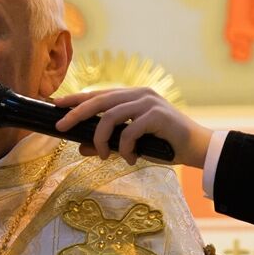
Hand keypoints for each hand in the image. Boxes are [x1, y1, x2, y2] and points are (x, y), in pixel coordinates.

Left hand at [53, 88, 211, 167]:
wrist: (196, 148)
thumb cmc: (164, 145)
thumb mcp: (131, 145)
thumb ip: (108, 144)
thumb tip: (80, 147)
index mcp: (133, 96)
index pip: (99, 95)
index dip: (77, 99)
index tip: (57, 105)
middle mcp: (140, 94)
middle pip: (100, 100)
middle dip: (77, 113)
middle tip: (62, 126)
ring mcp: (149, 103)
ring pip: (111, 115)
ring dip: (103, 138)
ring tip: (105, 156)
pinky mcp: (158, 115)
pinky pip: (130, 131)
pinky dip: (125, 148)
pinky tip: (130, 159)